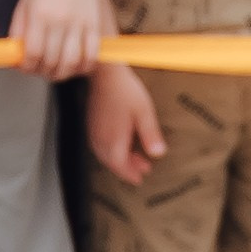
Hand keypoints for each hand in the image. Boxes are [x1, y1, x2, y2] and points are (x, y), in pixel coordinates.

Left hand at [12, 0, 108, 81]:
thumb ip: (19, 30)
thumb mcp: (24, 5)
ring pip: (71, 63)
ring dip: (63, 74)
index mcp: (39, 16)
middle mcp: (59, 22)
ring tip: (57, 72)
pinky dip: (84, 67)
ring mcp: (79, 25)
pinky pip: (91, 56)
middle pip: (52, 61)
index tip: (26, 67)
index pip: (33, 53)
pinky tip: (76, 67)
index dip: (28, 66)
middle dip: (44, 72)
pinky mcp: (93, 26)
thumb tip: (17, 56)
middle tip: (40, 70)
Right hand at [85, 60, 164, 183]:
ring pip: (105, 154)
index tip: (140, 179)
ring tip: (136, 158)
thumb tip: (158, 154)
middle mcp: (100, 138)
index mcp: (113, 140)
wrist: (105, 73)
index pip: (120, 166)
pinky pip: (100, 144)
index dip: (130, 174)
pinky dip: (112, 149)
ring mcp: (94, 130)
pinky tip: (121, 143)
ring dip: (120, 159)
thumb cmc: (125, 91)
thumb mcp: (144, 113)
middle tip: (143, 169)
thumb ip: (150, 135)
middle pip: (112, 162)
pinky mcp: (92, 122)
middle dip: (127, 168)